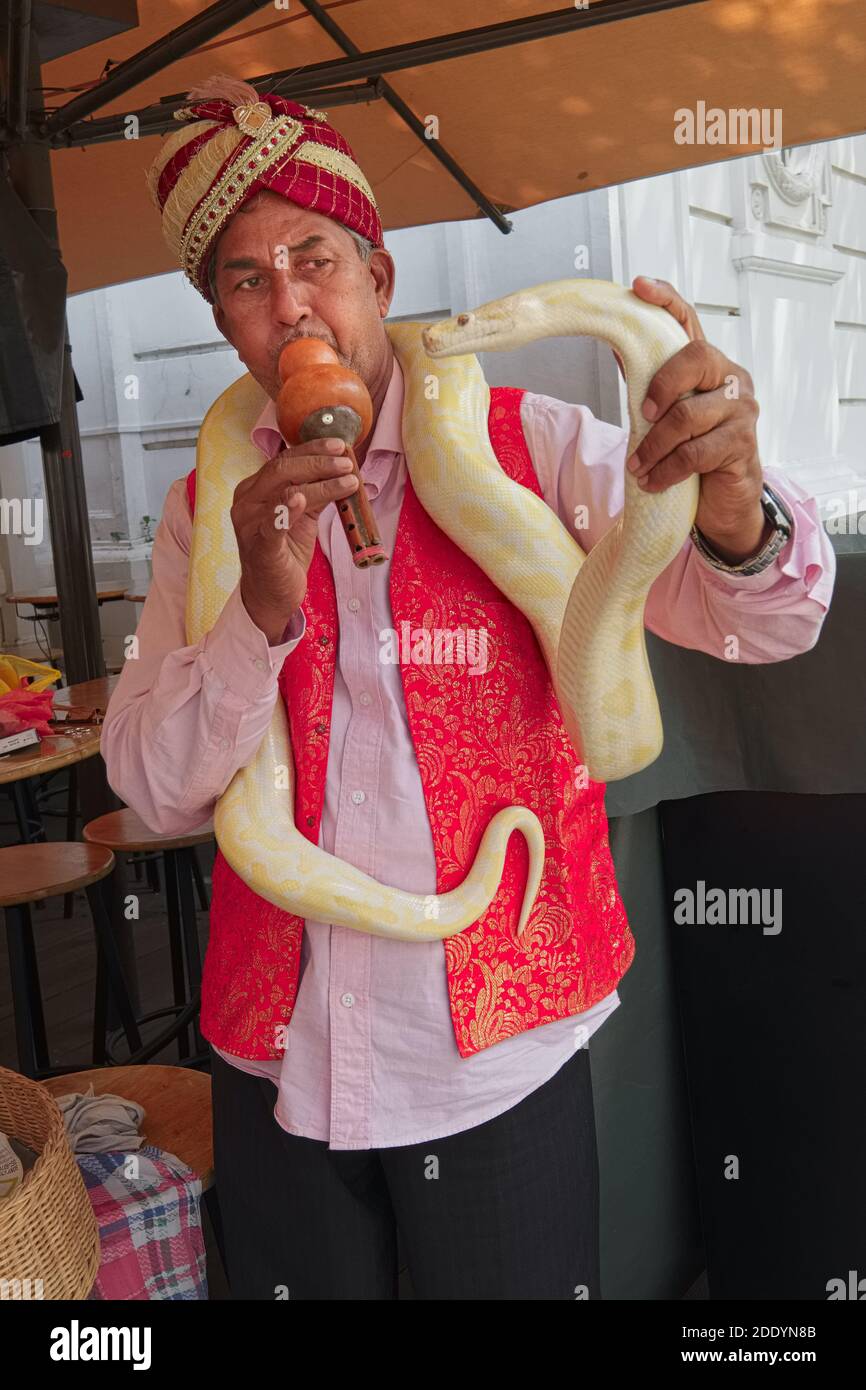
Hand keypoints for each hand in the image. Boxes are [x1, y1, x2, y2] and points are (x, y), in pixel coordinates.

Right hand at [232, 438, 358, 642]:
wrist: (271, 594)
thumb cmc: (285, 551)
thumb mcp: (303, 516)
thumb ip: (315, 492)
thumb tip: (341, 469)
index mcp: (255, 488)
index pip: (284, 459)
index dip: (312, 449)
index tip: (340, 445)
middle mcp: (247, 501)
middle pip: (282, 469)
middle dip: (319, 462)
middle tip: (347, 462)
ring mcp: (250, 524)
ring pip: (284, 492)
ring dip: (320, 483)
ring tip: (348, 479)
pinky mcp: (259, 547)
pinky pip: (272, 525)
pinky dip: (286, 510)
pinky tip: (301, 499)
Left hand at [623, 276, 767, 562]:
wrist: (724, 501)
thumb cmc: (693, 454)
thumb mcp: (666, 417)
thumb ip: (650, 385)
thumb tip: (618, 348)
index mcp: (709, 366)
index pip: (690, 321)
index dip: (667, 300)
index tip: (639, 286)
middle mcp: (731, 379)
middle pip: (695, 358)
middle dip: (660, 387)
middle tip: (641, 415)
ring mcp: (742, 410)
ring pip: (687, 416)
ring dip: (654, 446)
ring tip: (638, 466)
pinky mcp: (743, 444)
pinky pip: (694, 454)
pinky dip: (665, 470)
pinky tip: (652, 481)